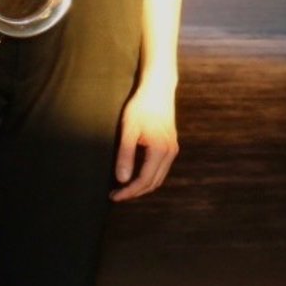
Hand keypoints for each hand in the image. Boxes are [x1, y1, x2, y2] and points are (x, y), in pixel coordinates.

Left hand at [111, 78, 177, 201]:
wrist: (158, 89)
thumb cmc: (141, 107)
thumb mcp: (129, 130)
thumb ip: (125, 155)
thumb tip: (121, 179)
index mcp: (160, 150)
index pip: (144, 180)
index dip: (128, 192)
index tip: (113, 196)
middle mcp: (170, 152)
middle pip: (153, 183)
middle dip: (134, 192)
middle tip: (115, 195)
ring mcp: (173, 150)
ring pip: (158, 178)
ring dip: (142, 187)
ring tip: (123, 188)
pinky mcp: (171, 146)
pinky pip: (160, 170)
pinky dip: (148, 178)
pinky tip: (134, 175)